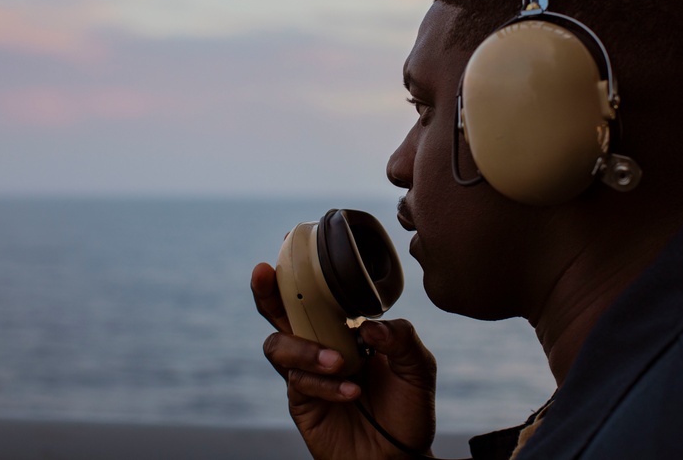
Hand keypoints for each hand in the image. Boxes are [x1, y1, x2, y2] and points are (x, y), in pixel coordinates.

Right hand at [252, 262, 437, 458]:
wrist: (401, 459)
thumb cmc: (408, 410)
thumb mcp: (419, 368)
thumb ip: (402, 338)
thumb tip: (367, 326)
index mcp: (346, 329)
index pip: (318, 295)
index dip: (299, 272)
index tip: (287, 244)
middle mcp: (320, 346)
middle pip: (280, 313)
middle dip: (267, 291)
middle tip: (264, 273)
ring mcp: (307, 374)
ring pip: (279, 346)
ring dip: (305, 349)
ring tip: (340, 363)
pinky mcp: (301, 402)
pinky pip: (298, 383)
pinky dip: (324, 384)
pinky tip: (351, 391)